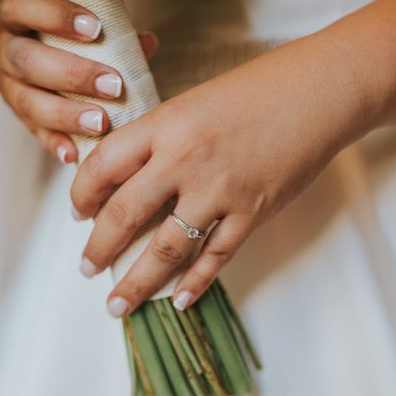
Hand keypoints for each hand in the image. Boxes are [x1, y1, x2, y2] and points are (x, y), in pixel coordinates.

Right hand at [0, 0, 157, 163]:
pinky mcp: (17, 114)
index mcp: (13, 17)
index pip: (21, 8)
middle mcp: (2, 50)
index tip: (96, 28)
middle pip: (27, 62)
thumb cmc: (56, 32)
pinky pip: (33, 131)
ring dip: (66, 115)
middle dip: (72, 76)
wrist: (25, 51)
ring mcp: (6, 85)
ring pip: (27, 102)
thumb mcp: (73, 23)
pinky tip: (74, 154)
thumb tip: (147, 42)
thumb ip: (104, 30)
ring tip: (101, 123)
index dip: (55, 17)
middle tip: (113, 85)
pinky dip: (55, 143)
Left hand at [70, 38, 377, 316]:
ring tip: (117, 305)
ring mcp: (219, 192)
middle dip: (99, 249)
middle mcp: (184, 161)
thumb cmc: (257, 90)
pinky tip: (178, 300)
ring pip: (166, 249)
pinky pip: (215, 257)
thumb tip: (130, 177)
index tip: (77, 214)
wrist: (319, 93)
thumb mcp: (194, 102)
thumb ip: (161, 139)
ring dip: (136, 283)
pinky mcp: (252, 214)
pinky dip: (194, 283)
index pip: (103, 166)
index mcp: (164, 125)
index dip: (81, 194)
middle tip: (87, 269)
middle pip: (125, 215)